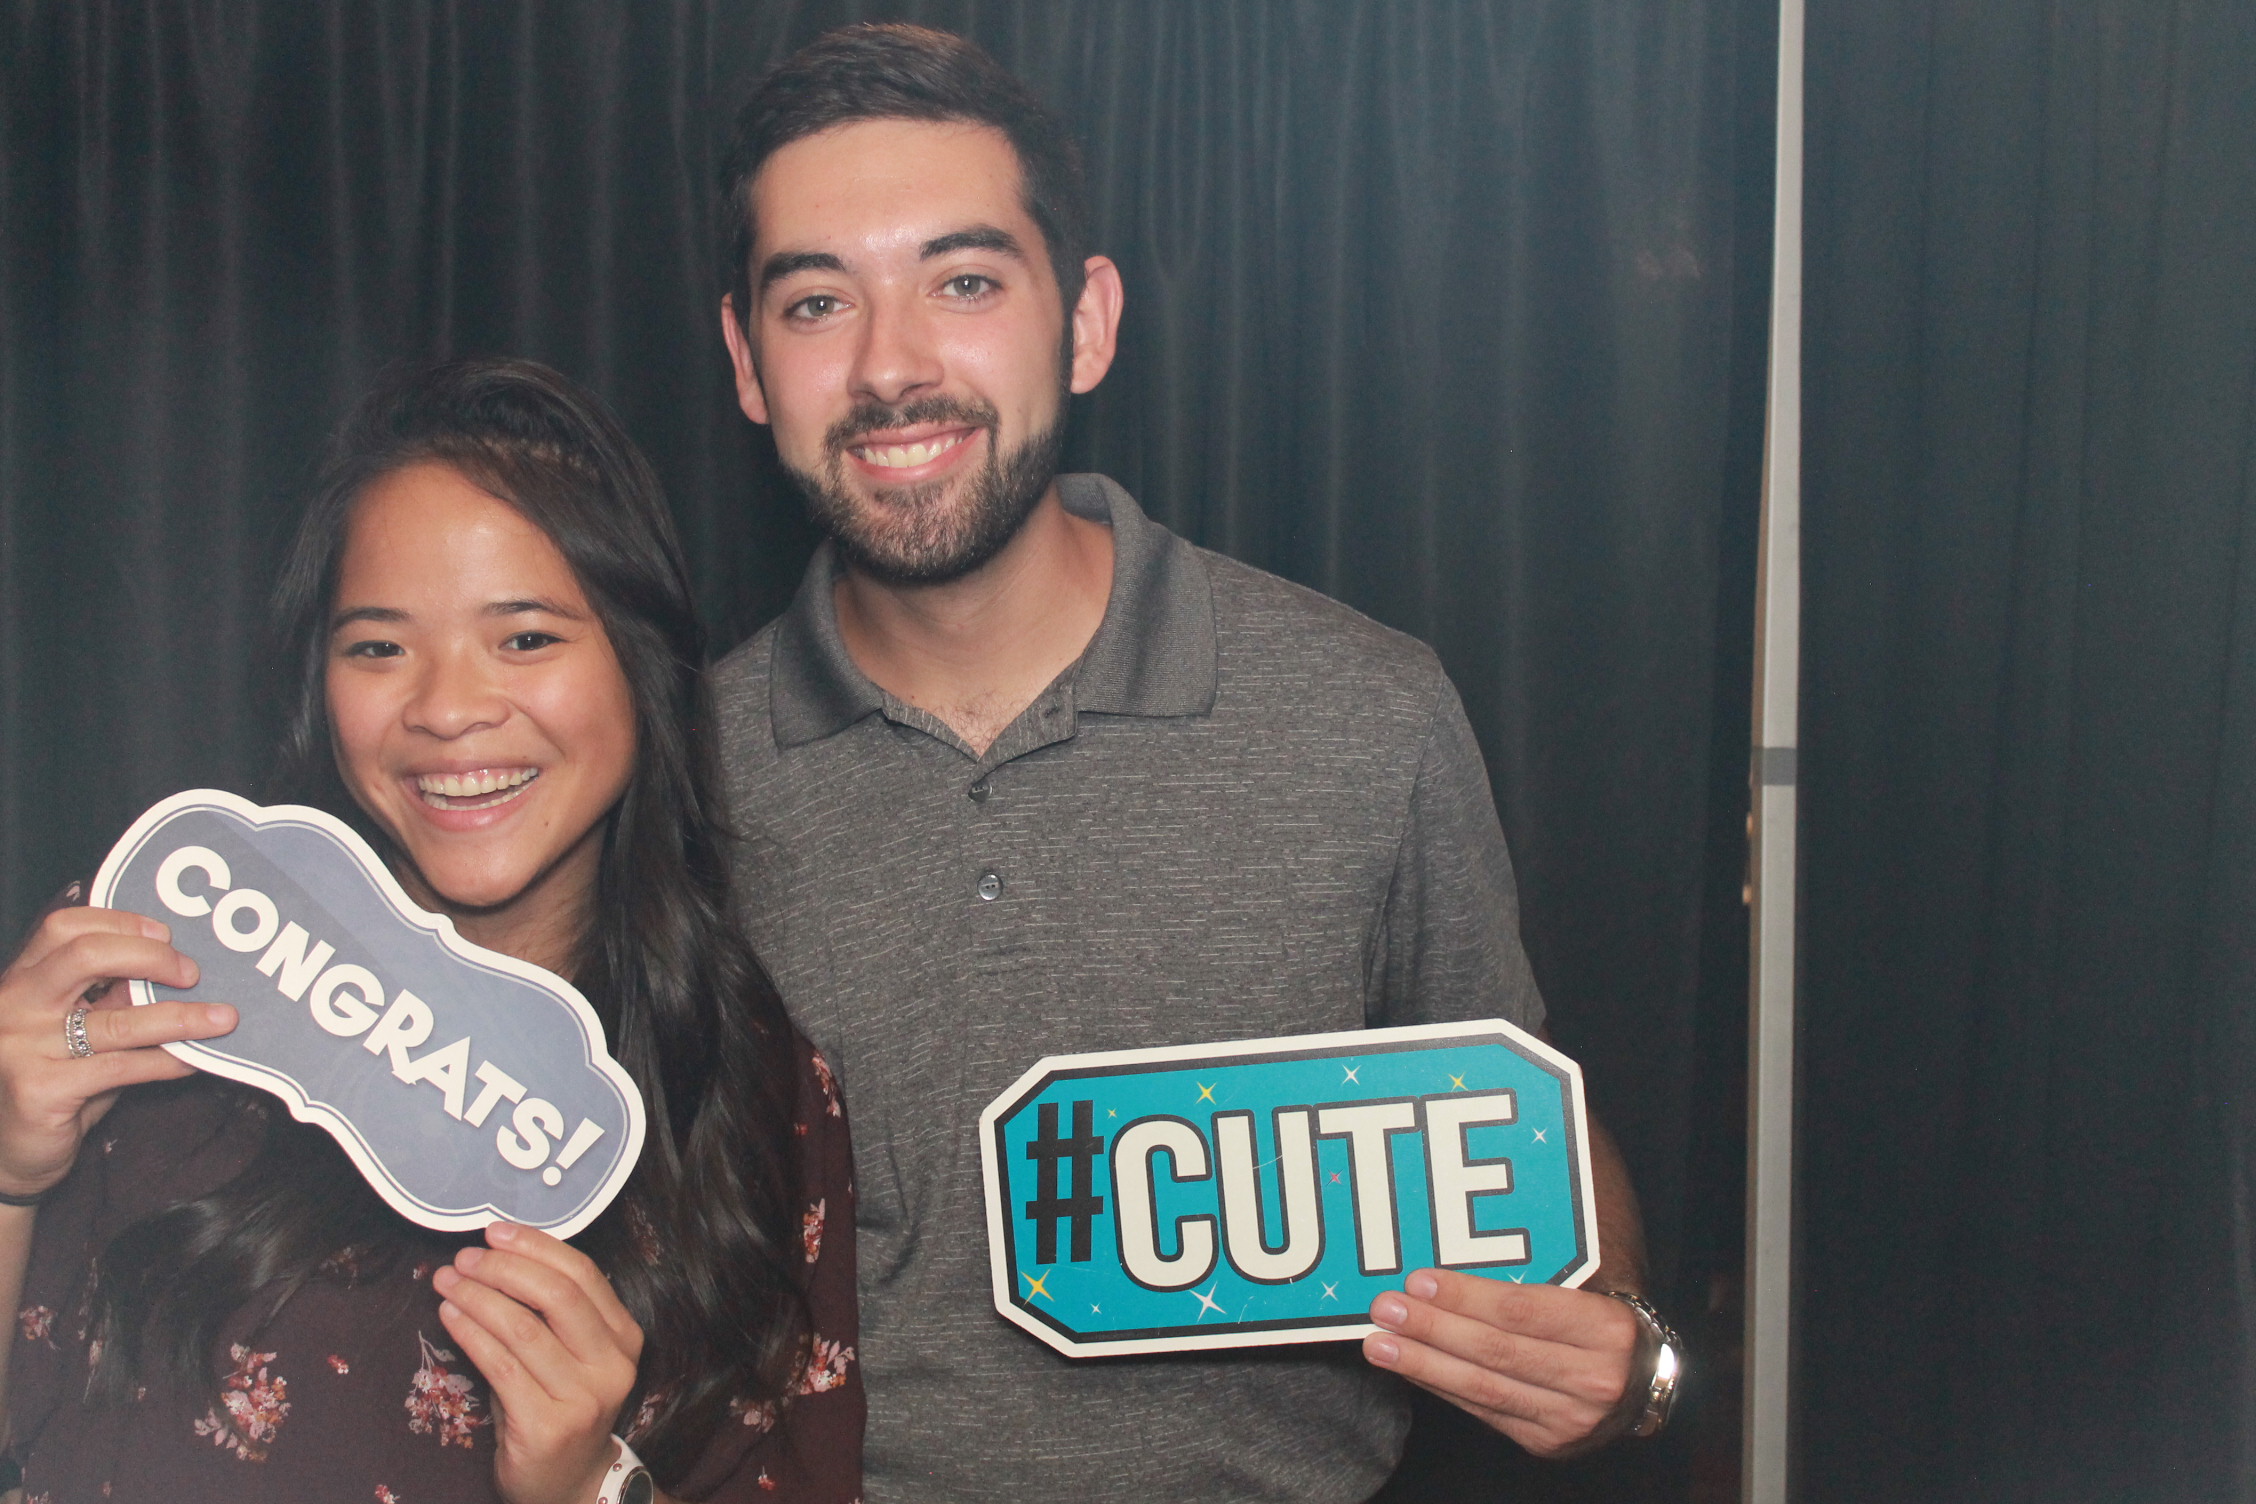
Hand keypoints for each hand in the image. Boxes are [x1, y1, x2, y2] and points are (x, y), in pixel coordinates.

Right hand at [0, 906, 235, 1197]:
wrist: (8, 1150)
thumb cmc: (55, 1079)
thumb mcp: (79, 1028)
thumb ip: (112, 997)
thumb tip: (180, 969)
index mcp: (22, 980)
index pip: (64, 927)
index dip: (121, 922)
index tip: (166, 933)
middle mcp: (15, 1006)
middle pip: (85, 955)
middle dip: (151, 957)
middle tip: (193, 972)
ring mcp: (22, 1048)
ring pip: (117, 1020)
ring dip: (182, 1017)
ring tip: (225, 1018)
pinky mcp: (40, 1090)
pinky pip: (123, 1068)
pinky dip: (169, 1060)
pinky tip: (196, 1060)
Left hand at [435, 1222, 643, 1503]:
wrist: (567, 1484)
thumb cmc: (560, 1408)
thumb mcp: (570, 1357)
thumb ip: (551, 1313)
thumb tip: (496, 1255)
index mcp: (625, 1338)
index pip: (583, 1275)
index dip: (537, 1246)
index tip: (495, 1232)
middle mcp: (612, 1366)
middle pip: (557, 1296)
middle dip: (504, 1269)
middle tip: (464, 1258)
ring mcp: (582, 1399)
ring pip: (523, 1328)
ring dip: (477, 1298)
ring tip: (446, 1282)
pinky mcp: (546, 1426)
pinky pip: (500, 1367)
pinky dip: (470, 1334)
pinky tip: (449, 1317)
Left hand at [1363, 1269, 1644, 1457]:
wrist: (1646, 1382)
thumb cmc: (1603, 1322)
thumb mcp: (1589, 1289)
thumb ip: (1532, 1275)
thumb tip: (1453, 1258)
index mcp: (1606, 1329)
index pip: (1523, 1312)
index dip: (1467, 1298)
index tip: (1419, 1282)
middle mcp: (1593, 1379)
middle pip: (1497, 1352)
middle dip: (1433, 1330)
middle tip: (1386, 1310)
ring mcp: (1571, 1419)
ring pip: (1484, 1389)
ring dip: (1424, 1365)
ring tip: (1381, 1345)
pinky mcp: (1548, 1443)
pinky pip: (1484, 1413)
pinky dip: (1442, 1389)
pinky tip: (1411, 1368)